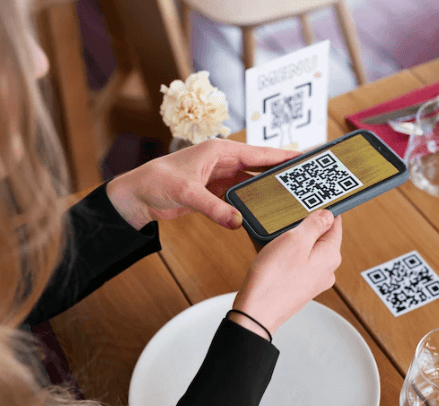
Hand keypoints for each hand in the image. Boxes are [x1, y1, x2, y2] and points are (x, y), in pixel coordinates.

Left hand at [106, 138, 300, 229]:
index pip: (257, 152)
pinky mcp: (212, 192)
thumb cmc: (156, 181)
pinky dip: (249, 202)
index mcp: (219, 150)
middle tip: (302, 178)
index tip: (302, 157)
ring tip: (287, 194)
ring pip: (249, 181)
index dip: (281, 155)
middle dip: (278, 171)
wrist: (135, 196)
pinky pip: (238, 196)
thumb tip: (237, 222)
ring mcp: (218, 177)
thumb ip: (214, 208)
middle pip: (257, 165)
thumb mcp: (187, 193)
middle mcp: (221, 160)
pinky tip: (262, 208)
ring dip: (265, 188)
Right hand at [229, 209, 342, 337]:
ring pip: (304, 249)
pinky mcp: (299, 286)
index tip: (308, 203)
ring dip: (289, 241)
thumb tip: (328, 214)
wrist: (255, 313)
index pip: (335, 223)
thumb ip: (315, 224)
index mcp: (331, 255)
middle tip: (283, 223)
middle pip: (319, 236)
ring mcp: (313, 279)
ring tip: (272, 241)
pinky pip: (294, 262)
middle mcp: (327, 269)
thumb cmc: (274, 279)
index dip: (322, 210)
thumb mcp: (295, 240)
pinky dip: (283, 255)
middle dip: (301, 227)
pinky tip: (268, 254)